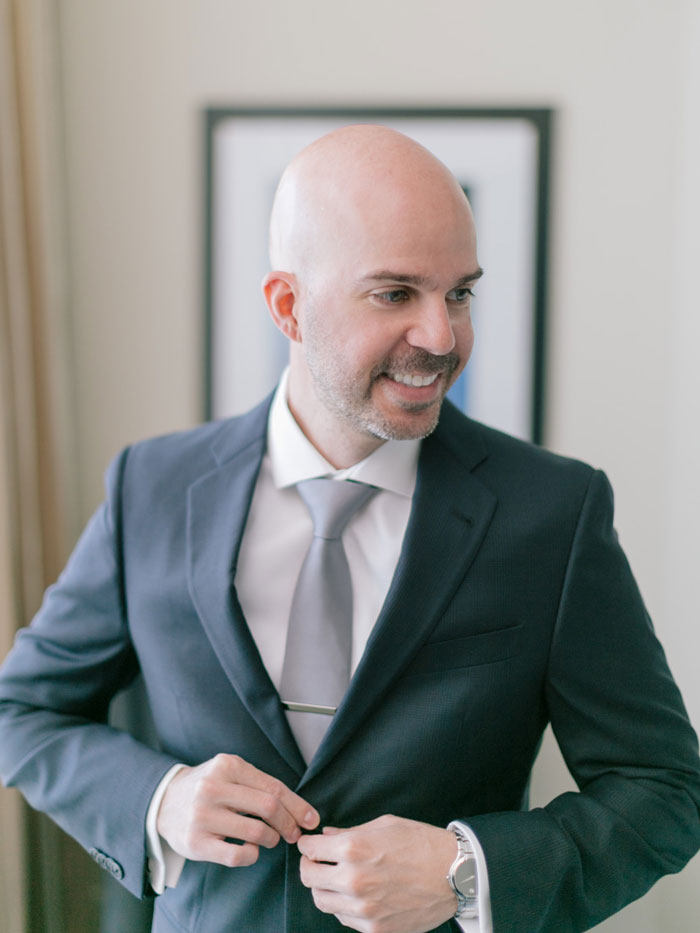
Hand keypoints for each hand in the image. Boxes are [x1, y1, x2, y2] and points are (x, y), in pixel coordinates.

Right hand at [157, 753, 318, 867]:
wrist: (164, 801)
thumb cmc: (208, 787)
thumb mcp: (230, 773)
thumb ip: (260, 785)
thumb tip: (301, 811)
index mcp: (227, 765)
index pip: (273, 787)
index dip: (297, 806)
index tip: (311, 819)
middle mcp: (213, 788)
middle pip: (268, 807)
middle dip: (289, 824)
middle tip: (293, 833)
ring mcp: (202, 816)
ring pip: (256, 832)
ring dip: (271, 839)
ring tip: (270, 839)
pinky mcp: (195, 843)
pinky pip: (236, 855)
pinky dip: (252, 855)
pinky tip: (251, 850)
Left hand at [297, 814, 458, 932]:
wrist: (454, 873)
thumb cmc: (420, 843)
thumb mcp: (384, 825)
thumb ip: (350, 832)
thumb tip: (326, 836)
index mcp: (354, 849)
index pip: (310, 850)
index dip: (308, 845)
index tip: (310, 845)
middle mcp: (354, 881)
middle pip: (309, 878)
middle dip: (310, 866)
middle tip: (317, 861)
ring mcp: (364, 909)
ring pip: (322, 902)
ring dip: (323, 888)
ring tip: (335, 879)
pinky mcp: (375, 929)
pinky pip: (344, 919)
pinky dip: (343, 906)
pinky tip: (354, 894)